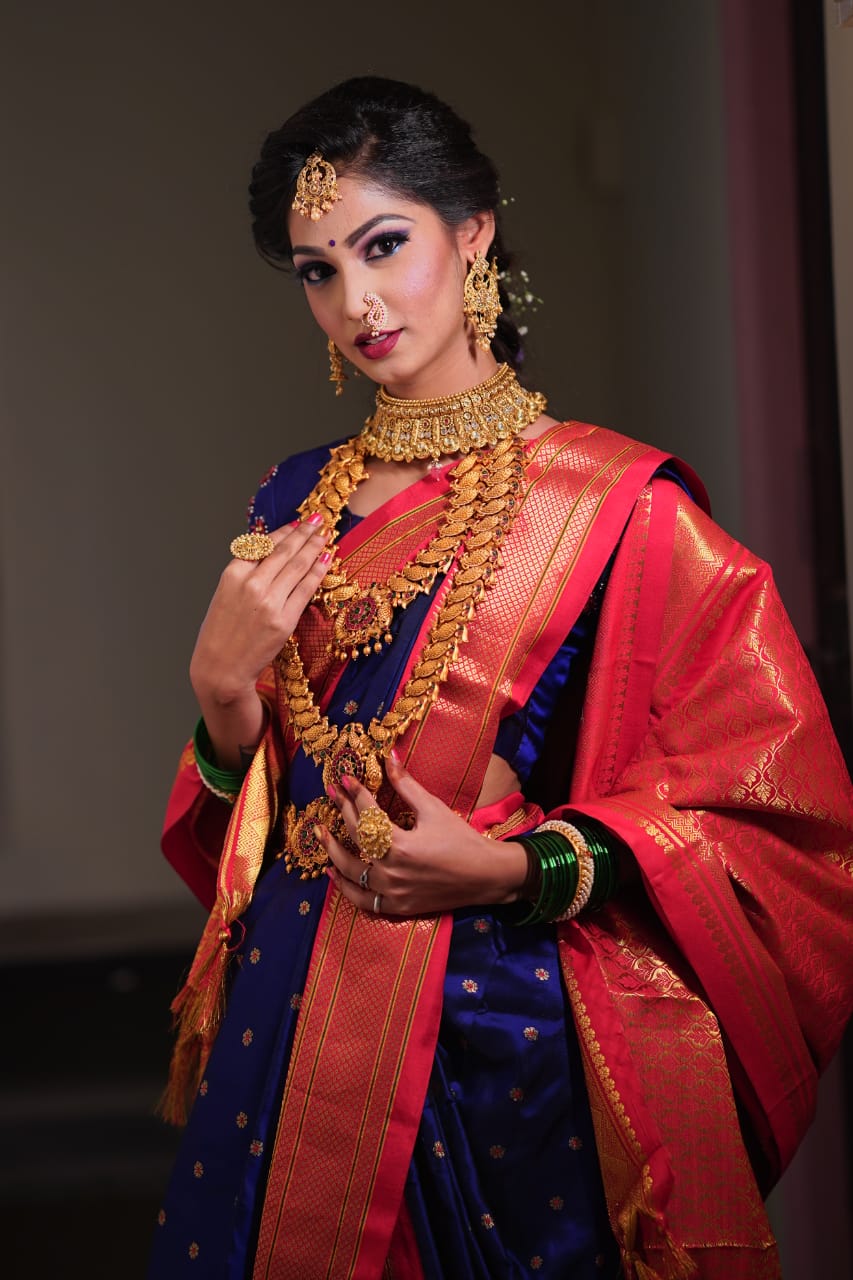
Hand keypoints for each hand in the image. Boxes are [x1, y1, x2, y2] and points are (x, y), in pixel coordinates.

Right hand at [190, 516, 328, 705]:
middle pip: (284, 552)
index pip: (264, 544)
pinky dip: (318, 572)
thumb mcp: (225, 594)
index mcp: (233, 574)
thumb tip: (272, 551)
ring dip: (314, 548)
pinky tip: (326, 560)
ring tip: (325, 536)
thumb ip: (247, 572)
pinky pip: (306, 590)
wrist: (220, 668)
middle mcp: (251, 584)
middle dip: (304, 533)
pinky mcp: (284, 620)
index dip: (284, 532)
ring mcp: (269, 602)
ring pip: (298, 567)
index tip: (297, 523)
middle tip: (318, 520)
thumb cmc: (221, 632)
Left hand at [320, 754, 527, 915]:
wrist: (485, 876)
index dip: (355, 794)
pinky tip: (333, 872)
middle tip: (332, 794)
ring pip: (351, 872)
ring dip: (333, 851)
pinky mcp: (397, 906)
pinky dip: (345, 887)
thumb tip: (389, 757)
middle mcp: (391, 870)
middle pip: (356, 838)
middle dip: (342, 811)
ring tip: (321, 833)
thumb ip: (406, 785)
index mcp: (400, 844)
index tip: (345, 779)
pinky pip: (362, 899)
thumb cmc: (461, 839)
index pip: (368, 814)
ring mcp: (392, 891)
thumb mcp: (434, 809)